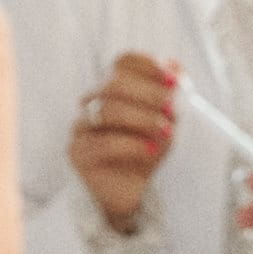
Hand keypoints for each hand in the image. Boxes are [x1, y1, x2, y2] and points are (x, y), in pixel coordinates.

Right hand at [71, 51, 179, 230]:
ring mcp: (81, 126)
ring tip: (166, 132)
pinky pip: (103, 143)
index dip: (147, 66)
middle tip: (173, 108)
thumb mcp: (166, 122)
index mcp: (112, 88)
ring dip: (143, 119)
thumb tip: (175, 65)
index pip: (122, 63)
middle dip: (148, 94)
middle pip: (114, 84)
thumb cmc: (147, 151)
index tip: (174, 80)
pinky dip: (132, 144)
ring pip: (107, 111)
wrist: (131, 191)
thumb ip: (170, 96)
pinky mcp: (77, 153)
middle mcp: (92, 102)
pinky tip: (150, 149)